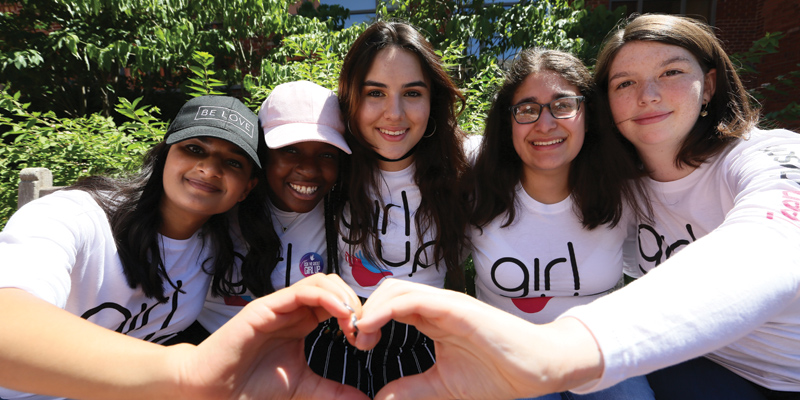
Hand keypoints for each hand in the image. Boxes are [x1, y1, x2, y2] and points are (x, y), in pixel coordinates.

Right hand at [171, 273, 367, 399]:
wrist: (212, 391)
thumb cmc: (251, 386)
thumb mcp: (302, 389)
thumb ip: (331, 392)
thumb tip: (363, 398)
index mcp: (303, 322)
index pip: (338, 302)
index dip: (358, 315)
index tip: (366, 340)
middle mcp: (293, 310)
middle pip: (334, 286)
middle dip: (355, 302)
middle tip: (363, 330)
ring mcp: (279, 306)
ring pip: (321, 281)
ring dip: (343, 296)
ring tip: (353, 321)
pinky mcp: (265, 307)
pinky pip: (301, 291)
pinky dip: (326, 297)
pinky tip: (339, 314)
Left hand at [354, 279, 602, 399]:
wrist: (537, 369)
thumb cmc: (497, 372)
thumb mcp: (442, 385)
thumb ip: (411, 389)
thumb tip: (379, 399)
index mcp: (432, 319)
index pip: (389, 305)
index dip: (366, 320)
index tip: (355, 344)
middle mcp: (437, 306)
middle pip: (387, 291)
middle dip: (363, 310)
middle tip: (353, 340)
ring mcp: (447, 304)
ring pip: (396, 289)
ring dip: (370, 308)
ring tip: (360, 335)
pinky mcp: (458, 307)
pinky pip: (415, 298)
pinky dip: (388, 308)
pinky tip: (373, 327)